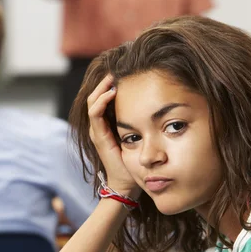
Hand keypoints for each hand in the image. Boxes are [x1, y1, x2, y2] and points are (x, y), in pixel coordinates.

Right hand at [87, 75, 139, 197]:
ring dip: (102, 87)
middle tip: (117, 68)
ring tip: (113, 76)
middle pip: (95, 95)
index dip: (110, 84)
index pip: (103, 98)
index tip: (125, 72)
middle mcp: (98, 126)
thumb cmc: (135, 161)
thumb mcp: (139, 136)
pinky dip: (102, 100)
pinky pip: (95, 113)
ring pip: (93, 101)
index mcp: (107, 124)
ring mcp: (96, 130)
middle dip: (104, 81)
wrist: (127, 182)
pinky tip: (112, 92)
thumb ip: (142, 122)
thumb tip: (157, 105)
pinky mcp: (98, 136)